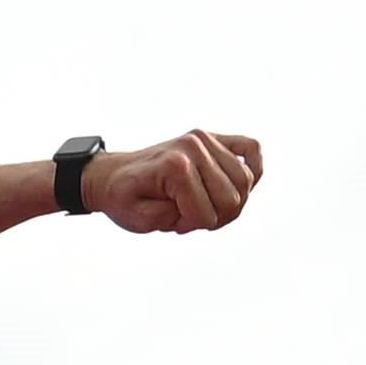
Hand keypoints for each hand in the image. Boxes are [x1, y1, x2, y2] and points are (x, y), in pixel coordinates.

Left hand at [84, 128, 262, 234]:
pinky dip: (253, 169)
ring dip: (229, 203)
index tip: (169, 222)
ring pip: (245, 181)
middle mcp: (193, 146)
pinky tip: (242, 185)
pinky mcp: (213, 138)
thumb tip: (203, 207)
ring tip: (204, 205)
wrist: (112, 176)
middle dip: (211, 218)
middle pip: (233, 199)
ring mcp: (204, 138)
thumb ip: (167, 218)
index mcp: (175, 165)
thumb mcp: (136, 219)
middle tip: (185, 216)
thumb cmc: (123, 198)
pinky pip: (251, 148)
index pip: (208, 214)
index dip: (190, 226)